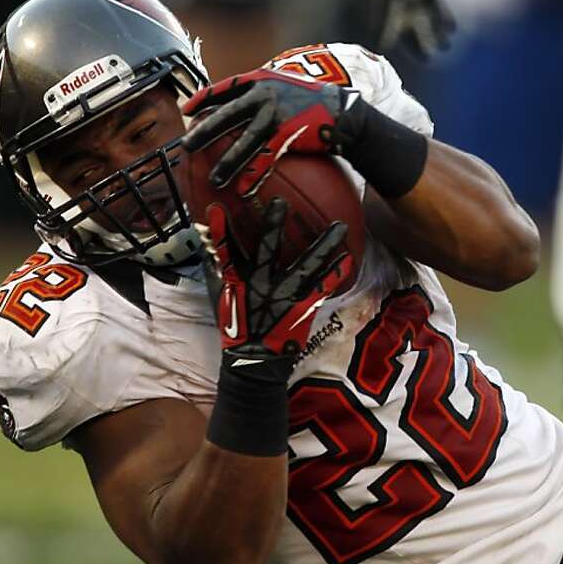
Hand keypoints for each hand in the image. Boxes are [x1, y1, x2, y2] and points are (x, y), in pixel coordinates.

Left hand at [182, 70, 365, 196]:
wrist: (343, 112)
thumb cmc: (315, 101)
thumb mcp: (286, 87)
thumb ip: (264, 93)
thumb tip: (242, 104)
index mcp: (260, 82)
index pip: (224, 89)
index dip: (204, 99)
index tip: (187, 111)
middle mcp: (264, 96)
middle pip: (226, 116)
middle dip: (203, 132)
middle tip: (185, 146)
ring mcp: (275, 115)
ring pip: (243, 141)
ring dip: (227, 162)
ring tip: (213, 179)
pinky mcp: (288, 134)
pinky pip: (266, 158)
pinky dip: (254, 174)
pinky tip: (242, 189)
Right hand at [203, 196, 351, 379]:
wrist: (255, 361)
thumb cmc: (238, 328)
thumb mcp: (224, 299)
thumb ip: (221, 272)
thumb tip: (213, 249)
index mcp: (239, 281)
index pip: (226, 252)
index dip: (221, 232)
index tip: (217, 209)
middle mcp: (261, 285)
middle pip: (266, 250)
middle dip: (272, 226)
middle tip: (281, 203)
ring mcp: (284, 295)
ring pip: (306, 265)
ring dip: (324, 244)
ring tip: (340, 226)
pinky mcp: (303, 307)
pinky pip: (323, 286)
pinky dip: (336, 272)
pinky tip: (349, 256)